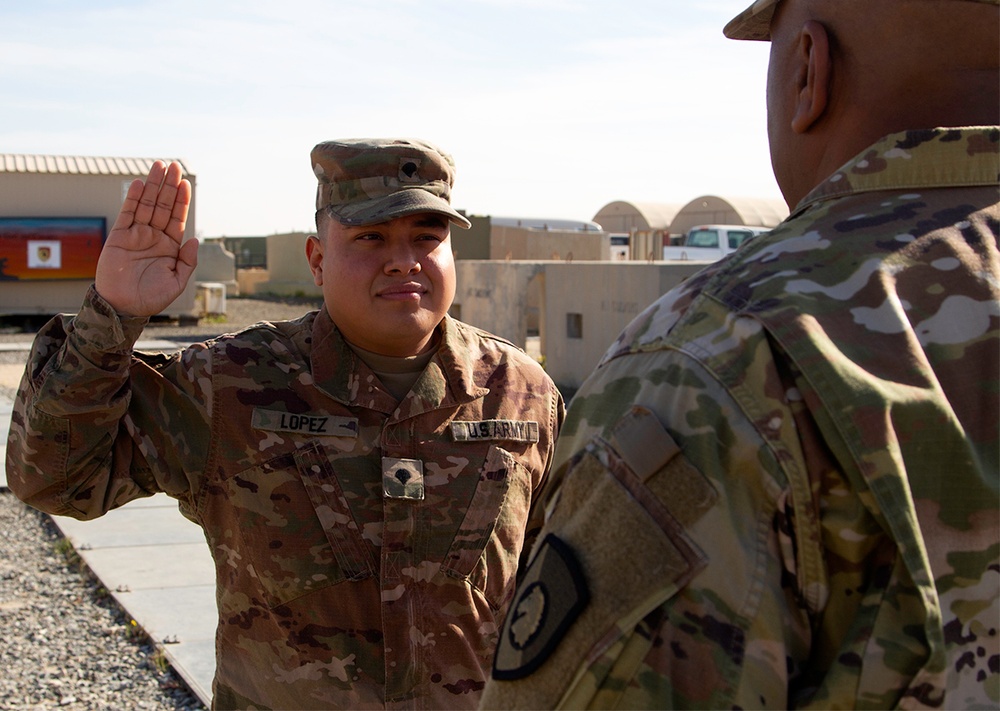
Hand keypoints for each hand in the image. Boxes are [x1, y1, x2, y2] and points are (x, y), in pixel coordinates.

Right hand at [95, 160, 198, 316]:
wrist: (123, 307)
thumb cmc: (151, 298)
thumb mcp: (177, 282)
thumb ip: (187, 261)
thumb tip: (194, 239)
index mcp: (170, 246)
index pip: (177, 218)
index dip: (181, 200)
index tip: (186, 183)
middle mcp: (154, 236)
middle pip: (163, 205)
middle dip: (169, 186)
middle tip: (174, 166)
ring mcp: (137, 235)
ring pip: (146, 205)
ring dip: (153, 186)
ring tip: (159, 166)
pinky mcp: (119, 236)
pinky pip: (127, 214)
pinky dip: (133, 199)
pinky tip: (139, 184)